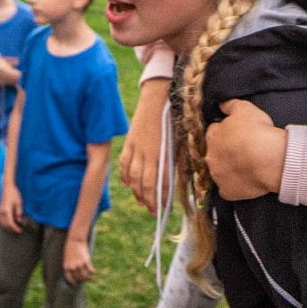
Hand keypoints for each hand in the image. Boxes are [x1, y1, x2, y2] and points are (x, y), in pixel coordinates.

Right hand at [0, 184, 23, 233]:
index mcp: (7, 210)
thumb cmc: (14, 194)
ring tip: (13, 228)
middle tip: (18, 230)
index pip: (10, 223)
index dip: (15, 228)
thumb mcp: (19, 203)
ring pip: (1, 223)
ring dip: (7, 227)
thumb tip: (19, 221)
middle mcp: (1, 212)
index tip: (19, 230)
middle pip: (5, 224)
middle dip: (11, 228)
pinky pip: (0, 219)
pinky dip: (3, 223)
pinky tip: (7, 223)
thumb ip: (19, 213)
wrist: (7, 187)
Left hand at [63, 237, 92, 284]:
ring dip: (88, 278)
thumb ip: (70, 266)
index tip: (75, 284)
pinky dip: (92, 272)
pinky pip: (90, 270)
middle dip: (81, 280)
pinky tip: (93, 272)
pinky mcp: (86, 261)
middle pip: (78, 278)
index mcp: (66, 267)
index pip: (70, 279)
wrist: (75, 240)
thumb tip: (75, 273)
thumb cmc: (70, 248)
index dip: (73, 282)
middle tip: (84, 280)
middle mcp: (73, 267)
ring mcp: (80, 265)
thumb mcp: (67, 258)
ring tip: (89, 278)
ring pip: (85, 276)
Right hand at [120, 86, 172, 213]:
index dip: (161, 197)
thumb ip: (181, 160)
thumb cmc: (174, 116)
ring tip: (141, 202)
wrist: (158, 95)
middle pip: (144, 182)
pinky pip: (124, 162)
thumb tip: (183, 180)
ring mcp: (136, 146)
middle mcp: (147, 152)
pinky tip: (127, 184)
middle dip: (148, 199)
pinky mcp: (129, 140)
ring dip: (136, 191)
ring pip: (133, 175)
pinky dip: (124, 174)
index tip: (164, 208)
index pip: (159, 181)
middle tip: (152, 211)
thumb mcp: (181, 138)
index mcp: (162, 152)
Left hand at [207, 100, 286, 200]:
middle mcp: (210, 156)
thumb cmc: (257, 131)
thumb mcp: (245, 108)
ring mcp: (217, 175)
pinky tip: (245, 181)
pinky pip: (227, 189)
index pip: (214, 132)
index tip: (238, 135)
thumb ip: (230, 104)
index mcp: (213, 135)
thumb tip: (221, 104)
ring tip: (246, 166)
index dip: (227, 132)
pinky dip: (234, 186)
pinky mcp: (227, 191)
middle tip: (243, 151)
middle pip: (215, 152)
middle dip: (225, 151)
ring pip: (219, 171)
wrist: (269, 159)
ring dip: (228, 169)